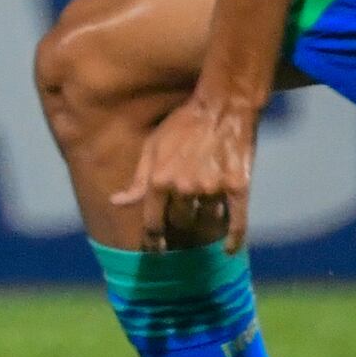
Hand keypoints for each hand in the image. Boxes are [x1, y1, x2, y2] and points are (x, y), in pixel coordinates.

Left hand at [131, 91, 260, 250]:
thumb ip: (137, 180)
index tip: (155, 249)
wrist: (223, 106)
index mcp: (160, 180)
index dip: (154, 240)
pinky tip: (228, 250)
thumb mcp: (152, 148)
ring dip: (205, 221)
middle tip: (183, 221)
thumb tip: (116, 202)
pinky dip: (234, 239)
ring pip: (207, 222)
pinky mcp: (239, 188)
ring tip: (205, 214)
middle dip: (180, 224)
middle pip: (181, 224)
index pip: (153, 223)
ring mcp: (213, 189)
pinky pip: (237, 223)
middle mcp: (184, 188)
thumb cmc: (183, 125)